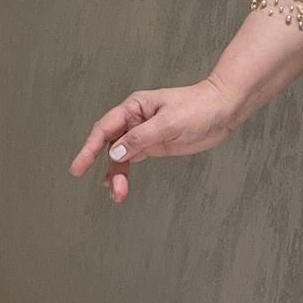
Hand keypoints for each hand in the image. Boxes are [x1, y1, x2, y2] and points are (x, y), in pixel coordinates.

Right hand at [69, 76, 241, 204]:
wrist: (224, 109)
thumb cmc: (199, 107)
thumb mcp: (169, 123)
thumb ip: (141, 139)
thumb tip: (115, 153)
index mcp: (134, 107)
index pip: (104, 129)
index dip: (89, 149)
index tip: (78, 167)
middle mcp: (135, 120)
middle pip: (111, 146)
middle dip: (110, 168)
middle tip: (114, 190)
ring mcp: (144, 134)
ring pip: (122, 156)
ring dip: (118, 175)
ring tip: (118, 194)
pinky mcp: (155, 145)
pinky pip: (134, 160)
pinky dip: (125, 173)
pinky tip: (119, 186)